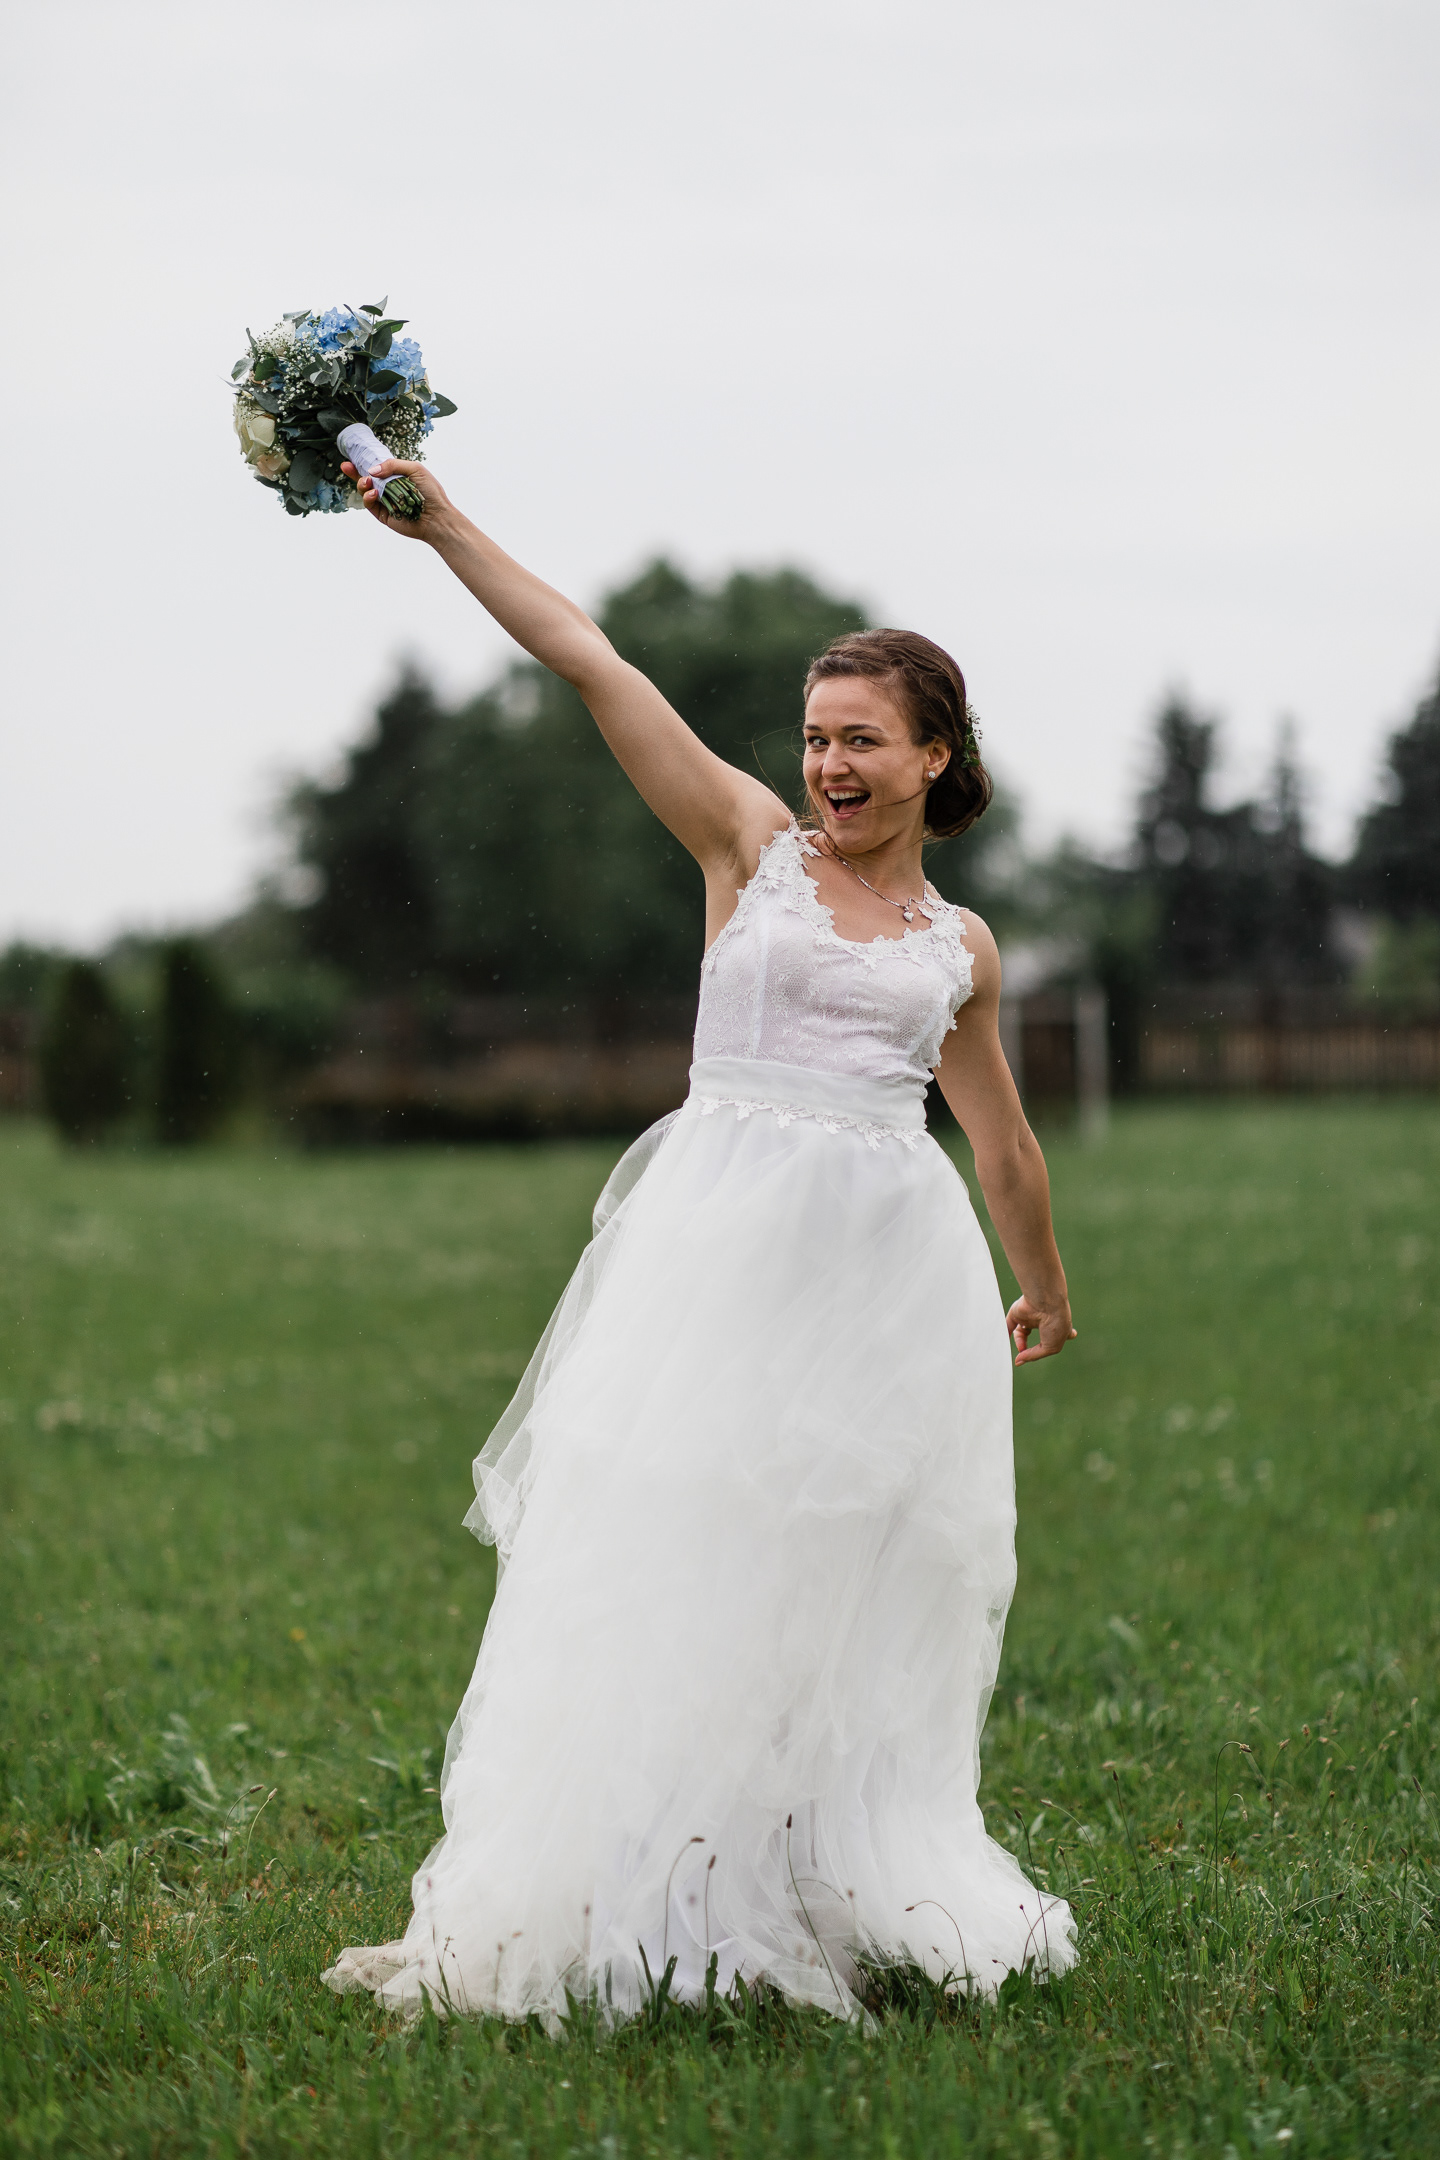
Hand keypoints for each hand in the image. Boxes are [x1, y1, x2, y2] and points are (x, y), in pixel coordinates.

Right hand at [339, 457, 453, 540]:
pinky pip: (369, 504)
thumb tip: (371, 470)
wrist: (437, 517)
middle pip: (367, 479)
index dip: (363, 463)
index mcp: (396, 476)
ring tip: (367, 482)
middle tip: (346, 466)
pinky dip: (368, 498)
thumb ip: (392, 465)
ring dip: (361, 484)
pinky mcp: (383, 515)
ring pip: (365, 491)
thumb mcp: (414, 469)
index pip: (377, 468)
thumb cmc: (430, 492)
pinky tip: (373, 494)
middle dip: (354, 472)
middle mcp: (389, 488)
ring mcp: (385, 502)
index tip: (351, 458)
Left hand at [1005, 1292, 1076, 1365]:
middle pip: (1037, 1332)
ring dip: (1019, 1341)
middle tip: (1024, 1351)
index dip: (1061, 1335)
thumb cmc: (1056, 1324)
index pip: (1060, 1333)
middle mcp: (1045, 1321)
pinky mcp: (1018, 1312)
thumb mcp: (1051, 1347)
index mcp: (1059, 1327)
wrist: (1047, 1303)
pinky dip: (1005, 1331)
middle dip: (1030, 1340)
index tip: (1069, 1335)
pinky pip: (1008, 1323)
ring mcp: (1032, 1316)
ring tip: (1021, 1348)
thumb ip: (1034, 1355)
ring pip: (1021, 1331)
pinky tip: (1003, 1341)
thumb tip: (1019, 1361)